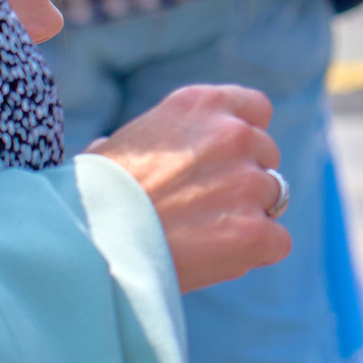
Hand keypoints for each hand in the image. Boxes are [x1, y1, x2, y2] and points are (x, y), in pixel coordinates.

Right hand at [90, 85, 290, 291]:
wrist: (84, 244)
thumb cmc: (89, 197)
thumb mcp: (117, 144)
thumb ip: (148, 138)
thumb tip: (114, 146)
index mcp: (201, 104)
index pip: (256, 109)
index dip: (246, 136)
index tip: (228, 159)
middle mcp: (233, 135)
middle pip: (266, 156)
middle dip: (243, 179)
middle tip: (203, 206)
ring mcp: (248, 183)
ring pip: (273, 198)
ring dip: (247, 215)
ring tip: (201, 235)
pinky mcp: (255, 231)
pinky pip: (278, 241)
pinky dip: (257, 252)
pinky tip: (219, 258)